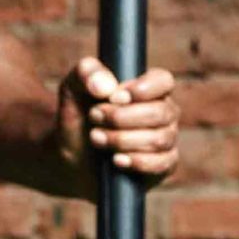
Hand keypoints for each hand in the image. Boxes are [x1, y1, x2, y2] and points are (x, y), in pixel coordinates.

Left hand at [56, 57, 179, 192]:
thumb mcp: (72, 89)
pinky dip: (137, 161)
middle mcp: (162, 112)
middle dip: (122, 118)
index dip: (143, 89)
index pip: (163, 81)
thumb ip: (85, 74)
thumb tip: (106, 87)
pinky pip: (162, 163)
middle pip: (160, 112)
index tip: (114, 97)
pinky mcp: (164, 165)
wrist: (72, 157)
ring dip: (122, 140)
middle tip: (94, 117)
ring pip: (159, 139)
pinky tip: (116, 160)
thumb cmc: (78, 119)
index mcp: (148, 88)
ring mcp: (166, 139)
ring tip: (96, 138)